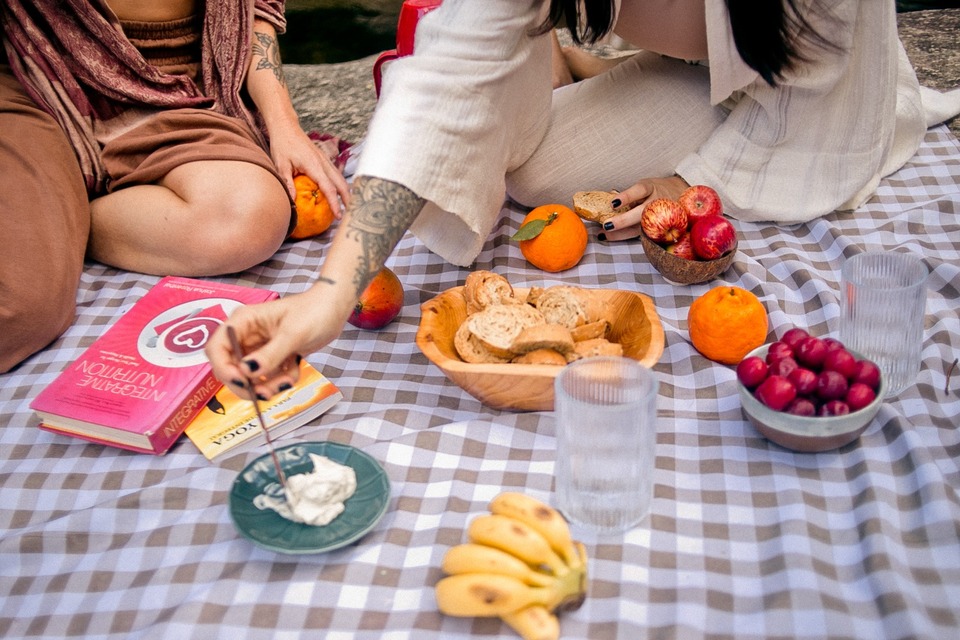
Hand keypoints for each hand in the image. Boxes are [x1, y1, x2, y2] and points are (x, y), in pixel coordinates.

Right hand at [205, 284, 348, 399]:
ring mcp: (258, 348)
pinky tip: (294, 371)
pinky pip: (267, 378)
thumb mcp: (293, 334)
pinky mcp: (271, 358)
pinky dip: (280, 381)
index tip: (242, 381)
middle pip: (230, 369)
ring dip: (266, 385)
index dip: (223, 368)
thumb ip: (270, 354)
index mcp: (243, 322)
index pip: (216, 348)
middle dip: (247, 384)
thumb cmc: (314, 311)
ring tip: (286, 381)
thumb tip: (247, 372)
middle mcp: (245, 336)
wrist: (334, 309)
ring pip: (249, 378)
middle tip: (265, 393)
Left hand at [269, 125, 350, 217]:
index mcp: (314, 166)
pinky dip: (341, 185)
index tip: (338, 215)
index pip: (328, 188)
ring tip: (349, 206)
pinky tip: (340, 192)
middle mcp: (324, 163)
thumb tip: (293, 202)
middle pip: (341, 184)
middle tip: (350, 215)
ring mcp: (325, 160)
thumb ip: (288, 183)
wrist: (286, 126)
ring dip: (347, 192)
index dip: (334, 203)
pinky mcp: (324, 159)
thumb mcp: (281, 165)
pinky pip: (336, 174)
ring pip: (341, 178)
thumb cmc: (282, 145)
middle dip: (348, 199)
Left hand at [599, 175, 688, 241]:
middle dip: (623, 221)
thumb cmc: (656, 190)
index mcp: (651, 188)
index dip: (627, 197)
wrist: (681, 195)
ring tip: (603, 233)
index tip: (613, 203)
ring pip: (639, 227)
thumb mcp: (645, 186)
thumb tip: (608, 197)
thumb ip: (629, 194)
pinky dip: (623, 236)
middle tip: (606, 224)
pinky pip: (640, 234)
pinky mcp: (657, 228)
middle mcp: (656, 202)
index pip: (640, 191)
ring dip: (620, 232)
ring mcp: (658, 217)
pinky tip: (609, 237)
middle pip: (640, 213)